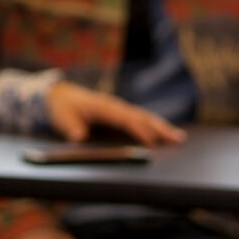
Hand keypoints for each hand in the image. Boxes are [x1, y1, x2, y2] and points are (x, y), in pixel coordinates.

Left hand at [46, 81, 184, 145]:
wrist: (59, 95)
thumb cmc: (61, 108)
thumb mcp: (62, 118)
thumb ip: (70, 127)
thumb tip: (78, 137)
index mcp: (103, 106)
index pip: (124, 119)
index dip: (138, 130)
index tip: (152, 142)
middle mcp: (115, 106)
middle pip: (141, 117)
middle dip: (159, 128)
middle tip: (178, 139)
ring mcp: (119, 109)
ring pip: (144, 117)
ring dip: (161, 127)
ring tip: (179, 138)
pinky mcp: (120, 115)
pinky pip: (139, 120)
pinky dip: (154, 126)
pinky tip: (167, 134)